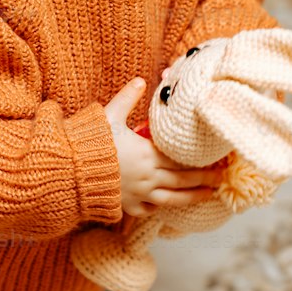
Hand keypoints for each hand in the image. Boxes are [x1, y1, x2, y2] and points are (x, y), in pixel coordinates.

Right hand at [103, 78, 228, 218]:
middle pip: (183, 180)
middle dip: (204, 180)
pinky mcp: (128, 206)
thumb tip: (142, 80)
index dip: (201, 162)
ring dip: (192, 198)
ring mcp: (139, 194)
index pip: (181, 160)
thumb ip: (128, 98)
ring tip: (208, 196)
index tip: (216, 162)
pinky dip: (161, 208)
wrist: (70, 171)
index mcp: (147, 154)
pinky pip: (150, 210)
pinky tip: (169, 205)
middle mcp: (148, 177)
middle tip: (221, 179)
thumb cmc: (89, 142)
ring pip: (173, 200)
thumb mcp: (110, 115)